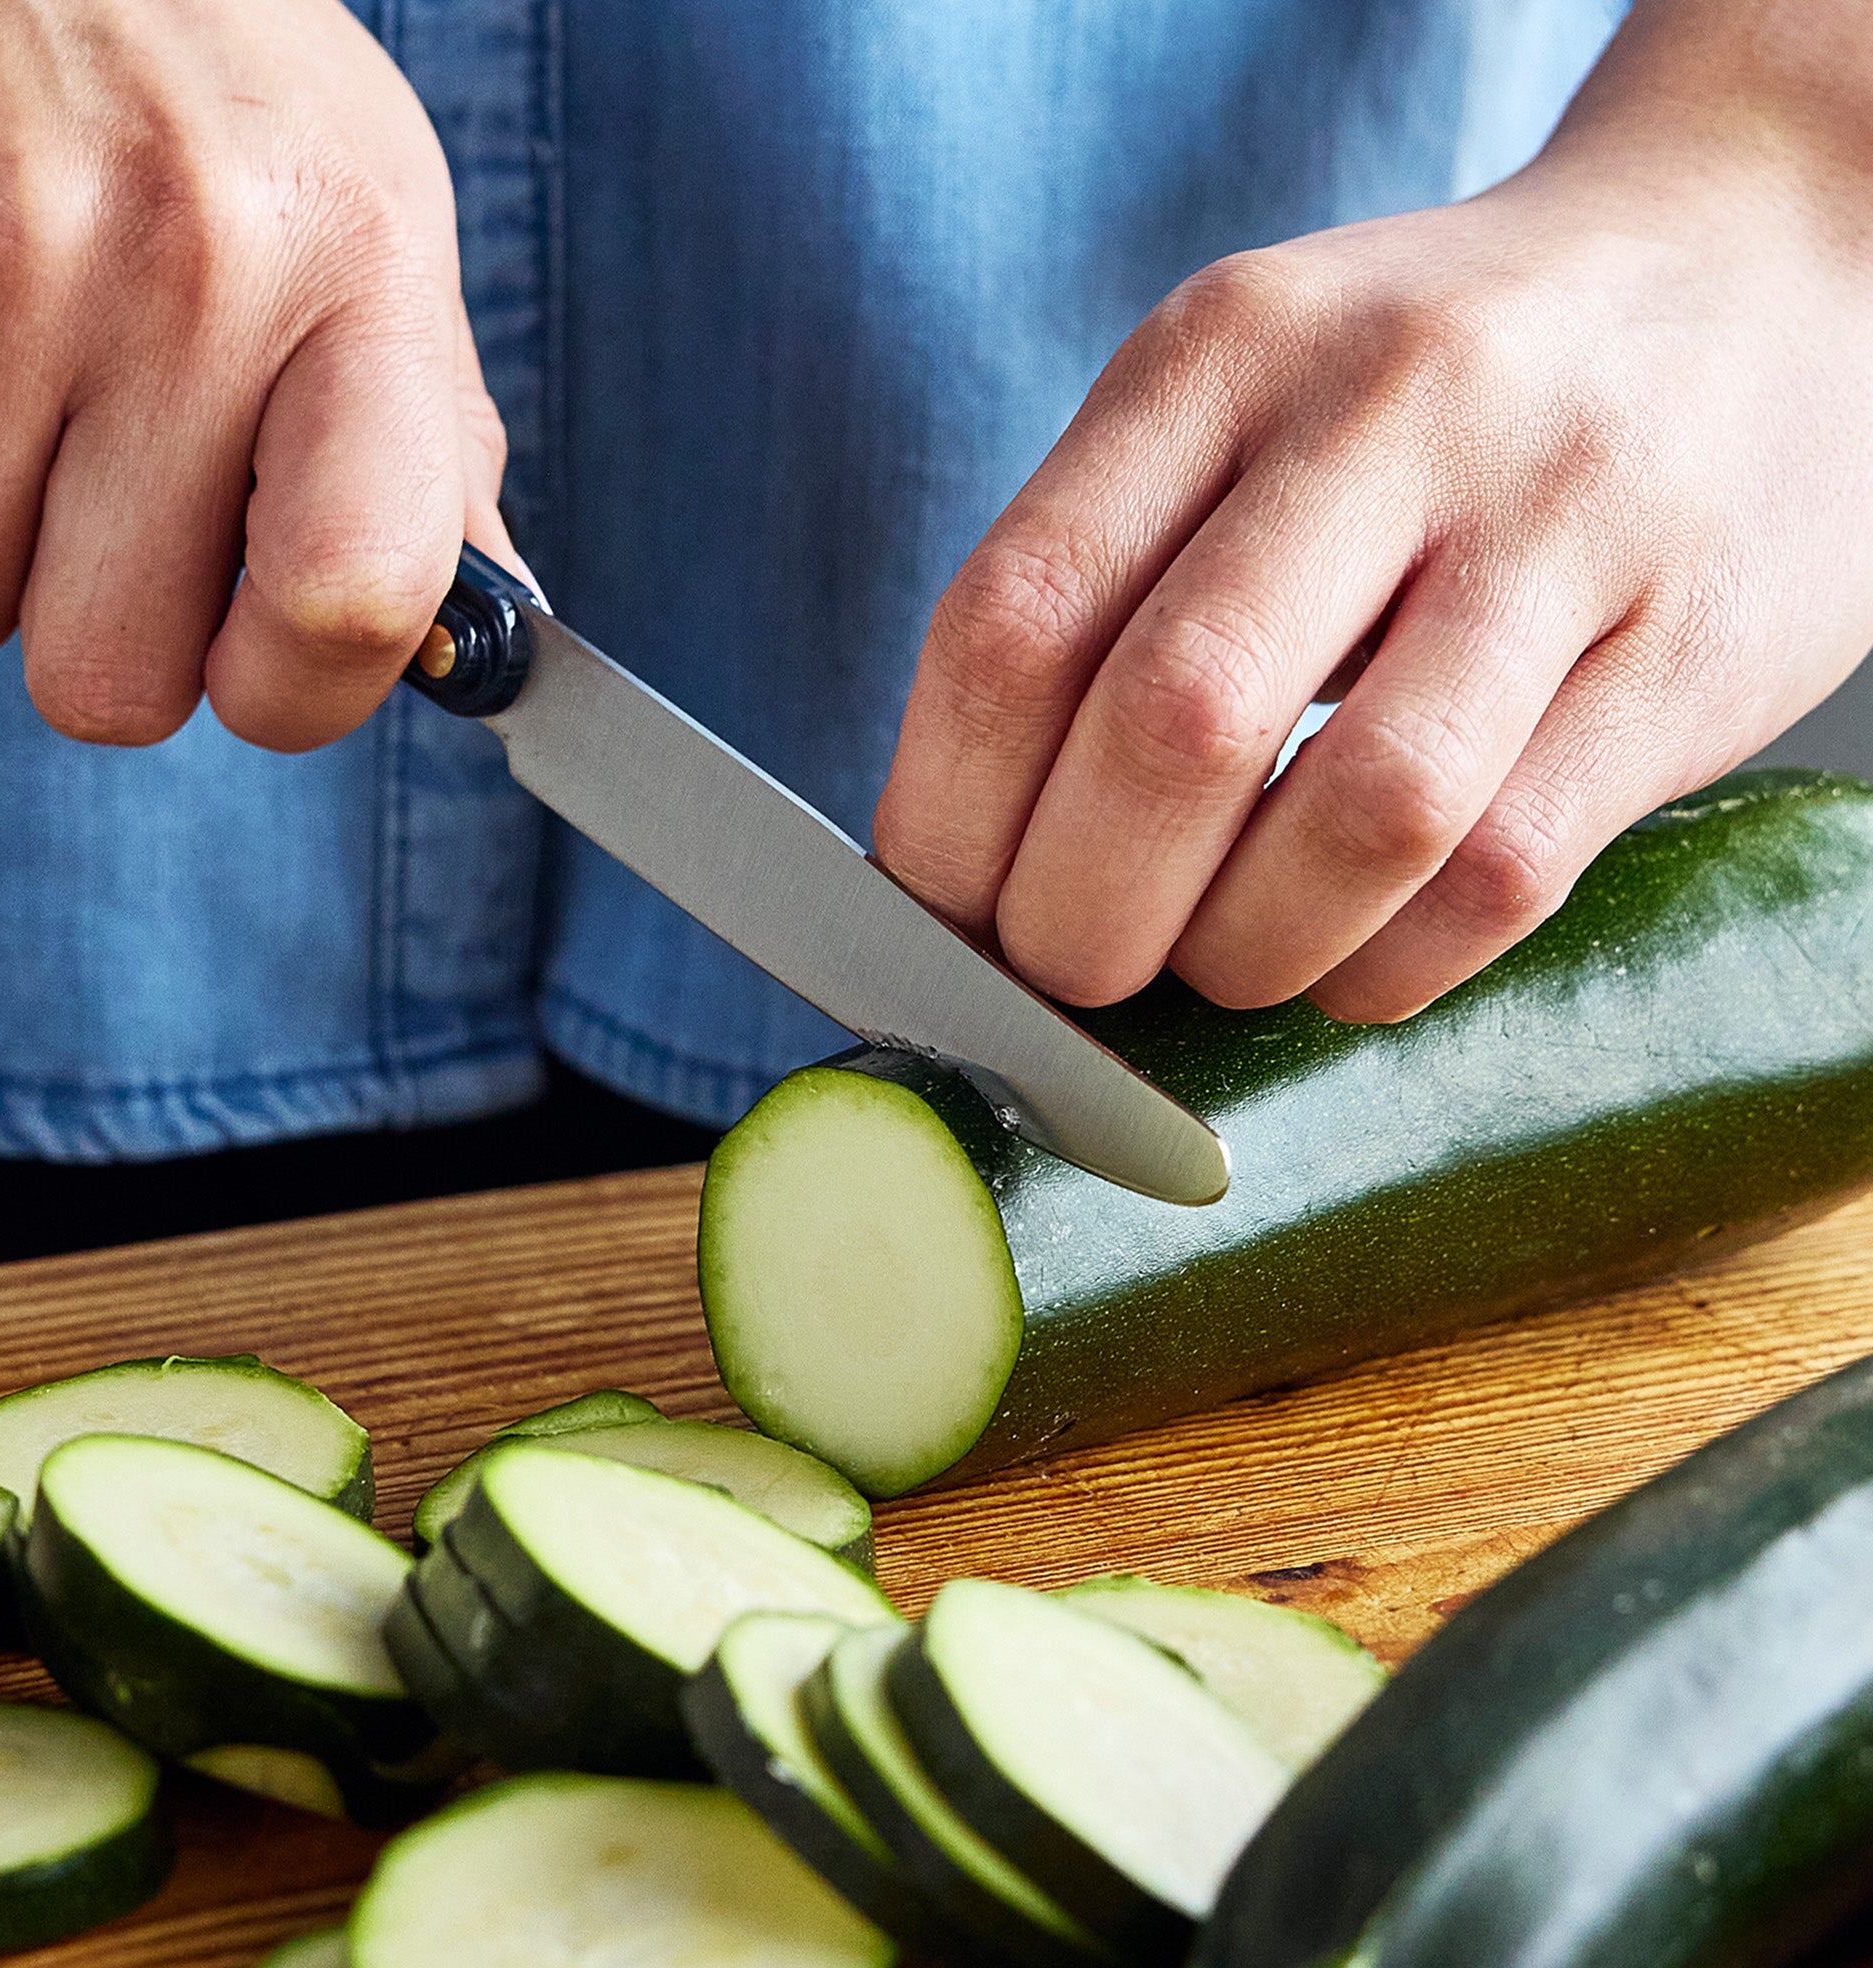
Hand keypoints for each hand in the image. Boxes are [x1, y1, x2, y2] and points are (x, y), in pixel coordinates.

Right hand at [0, 0, 508, 752]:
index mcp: (354, 271)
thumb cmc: (182, 66)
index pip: (355, 601)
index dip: (288, 694)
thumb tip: (478, 652)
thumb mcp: (357, 211)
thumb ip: (418, 445)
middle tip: (77, 467)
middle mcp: (190, 262)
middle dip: (75, 614)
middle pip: (105, 679)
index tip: (246, 659)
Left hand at [872, 0, 1872, 1022]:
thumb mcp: (1238, 408)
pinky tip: (1348, 956)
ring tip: (1219, 964)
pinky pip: (1493, 877)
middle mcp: (1388, 409)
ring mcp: (1558, 520)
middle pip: (1168, 733)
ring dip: (1241, 957)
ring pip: (1350, 821)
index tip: (932, 931)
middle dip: (1078, 921)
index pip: (1012, 626)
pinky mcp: (1683, 649)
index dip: (943, 828)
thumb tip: (939, 888)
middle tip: (1068, 978)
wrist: (1761, 262)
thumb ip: (1096, 599)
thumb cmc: (1425, 404)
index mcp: (1221, 352)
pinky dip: (1381, 968)